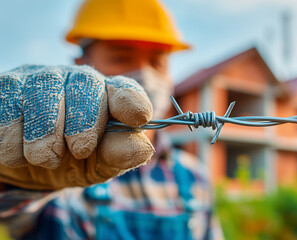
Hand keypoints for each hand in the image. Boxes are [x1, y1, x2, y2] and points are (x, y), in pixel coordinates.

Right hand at [0, 65, 153, 189]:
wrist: (25, 165)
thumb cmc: (73, 160)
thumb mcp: (98, 164)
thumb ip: (119, 155)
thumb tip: (144, 149)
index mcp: (109, 97)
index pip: (126, 89)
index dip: (132, 100)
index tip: (138, 118)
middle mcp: (78, 81)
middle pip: (86, 83)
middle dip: (84, 120)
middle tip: (80, 150)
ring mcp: (41, 78)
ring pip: (43, 89)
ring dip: (44, 132)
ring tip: (44, 159)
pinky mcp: (7, 86)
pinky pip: (7, 101)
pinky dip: (11, 134)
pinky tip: (15, 154)